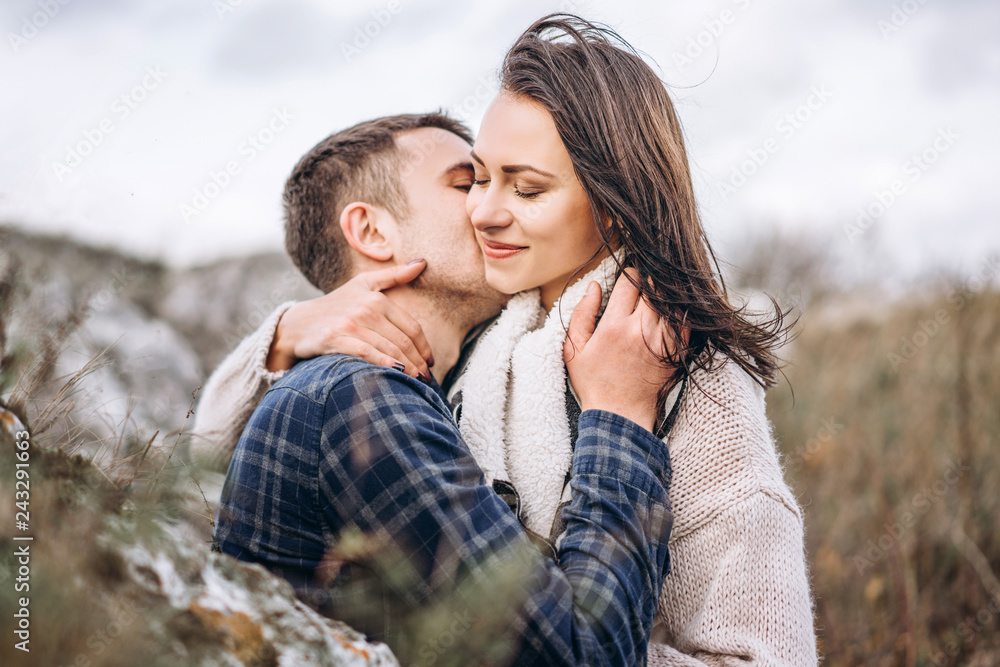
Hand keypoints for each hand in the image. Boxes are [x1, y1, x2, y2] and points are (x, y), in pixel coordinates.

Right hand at [266, 260, 433, 378]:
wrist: (298, 322)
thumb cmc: (336, 303)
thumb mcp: (364, 284)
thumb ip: (394, 276)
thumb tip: (422, 262)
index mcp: (377, 298)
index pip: (411, 326)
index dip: (424, 347)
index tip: (430, 361)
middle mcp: (365, 309)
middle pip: (402, 341)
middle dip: (418, 362)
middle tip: (426, 377)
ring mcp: (350, 324)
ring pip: (389, 349)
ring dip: (407, 369)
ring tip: (417, 381)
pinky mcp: (335, 338)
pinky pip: (366, 354)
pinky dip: (384, 365)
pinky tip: (396, 375)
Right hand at [563, 269, 683, 432]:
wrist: (620, 416)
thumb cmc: (594, 383)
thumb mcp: (574, 350)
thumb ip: (582, 314)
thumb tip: (594, 287)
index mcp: (614, 326)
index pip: (630, 281)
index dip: (629, 275)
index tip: (627, 280)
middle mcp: (641, 330)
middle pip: (655, 287)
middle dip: (649, 280)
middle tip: (645, 283)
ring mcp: (662, 340)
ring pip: (672, 301)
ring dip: (665, 294)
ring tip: (658, 293)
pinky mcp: (677, 351)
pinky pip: (686, 321)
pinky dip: (681, 311)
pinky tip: (672, 310)